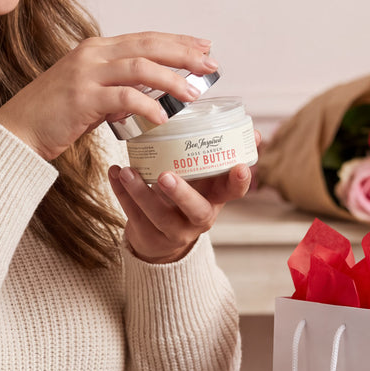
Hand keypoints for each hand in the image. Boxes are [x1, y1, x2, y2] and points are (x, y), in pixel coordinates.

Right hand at [0, 32, 216, 159]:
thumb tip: (151, 96)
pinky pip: (123, 98)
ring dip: (171, 79)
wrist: (17, 130)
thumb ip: (118, 87)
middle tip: (210, 64)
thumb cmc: (56, 115)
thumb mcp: (91, 92)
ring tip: (194, 93)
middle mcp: (92, 54)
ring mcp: (86, 74)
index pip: (145, 38)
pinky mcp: (81, 98)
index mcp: (97, 49)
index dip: (177, 41)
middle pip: (148, 46)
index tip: (204, 46)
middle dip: (183, 54)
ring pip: (140, 68)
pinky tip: (163, 117)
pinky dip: (147, 106)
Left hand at [108, 132, 261, 262]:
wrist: (163, 239)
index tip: (239, 167)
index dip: (239, 181)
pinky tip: (114, 173)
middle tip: (166, 176)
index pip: (234, 192)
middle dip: (182, 194)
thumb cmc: (190, 197)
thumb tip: (255, 131)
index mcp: (216, 199)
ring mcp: (173, 230)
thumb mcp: (209, 181)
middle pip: (196, 210)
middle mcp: (198, 218)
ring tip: (127, 171)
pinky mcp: (148, 235)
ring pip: (158, 215)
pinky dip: (122, 193)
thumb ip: (224, 155)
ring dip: (141, 192)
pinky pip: (133, 214)